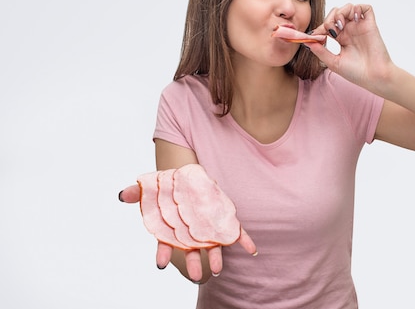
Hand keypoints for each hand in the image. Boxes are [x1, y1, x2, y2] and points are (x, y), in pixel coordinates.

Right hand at [119, 184, 256, 282]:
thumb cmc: (171, 187)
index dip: (163, 253)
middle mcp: (192, 231)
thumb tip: (122, 195)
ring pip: (213, 246)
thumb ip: (139, 192)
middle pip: (192, 249)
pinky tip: (252, 250)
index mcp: (175, 227)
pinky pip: (236, 233)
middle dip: (194, 264)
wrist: (194, 177)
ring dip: (216, 258)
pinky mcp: (225, 222)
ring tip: (218, 271)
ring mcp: (210, 227)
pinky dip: (244, 241)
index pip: (166, 243)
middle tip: (196, 278)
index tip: (160, 264)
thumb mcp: (155, 186)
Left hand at [305, 4, 394, 92]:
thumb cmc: (356, 73)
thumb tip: (306, 42)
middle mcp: (350, 31)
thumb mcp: (333, 62)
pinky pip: (365, 8)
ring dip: (341, 12)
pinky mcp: (370, 25)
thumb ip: (320, 51)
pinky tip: (354, 19)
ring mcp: (360, 26)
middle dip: (329, 18)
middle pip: (336, 13)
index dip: (320, 27)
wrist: (373, 77)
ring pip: (348, 7)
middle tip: (330, 30)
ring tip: (340, 25)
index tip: (315, 35)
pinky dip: (357, 8)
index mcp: (341, 38)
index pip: (328, 25)